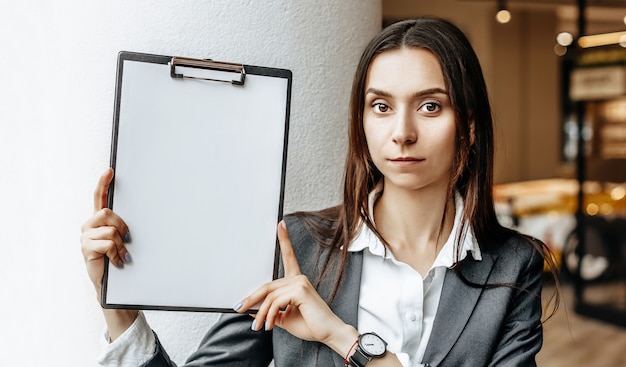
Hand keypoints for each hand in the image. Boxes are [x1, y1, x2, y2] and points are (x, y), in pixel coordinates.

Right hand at [80, 168, 130, 295]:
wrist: (111, 284)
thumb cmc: (117, 259)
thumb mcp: (121, 240)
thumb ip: (123, 227)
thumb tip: (135, 222)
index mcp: (99, 221)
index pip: (99, 197)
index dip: (103, 183)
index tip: (110, 170)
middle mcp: (90, 225)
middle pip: (107, 212)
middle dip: (121, 225)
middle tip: (127, 240)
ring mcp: (86, 236)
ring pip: (110, 230)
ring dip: (120, 244)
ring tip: (121, 255)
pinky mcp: (86, 248)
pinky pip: (107, 244)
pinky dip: (116, 253)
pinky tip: (116, 261)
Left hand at [235, 221, 357, 353]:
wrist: (328, 334)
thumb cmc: (310, 325)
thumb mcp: (283, 318)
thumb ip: (270, 311)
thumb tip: (250, 308)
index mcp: (296, 281)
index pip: (288, 257)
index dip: (284, 239)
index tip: (280, 224)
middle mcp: (298, 278)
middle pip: (267, 285)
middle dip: (251, 298)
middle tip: (239, 308)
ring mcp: (300, 282)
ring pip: (269, 296)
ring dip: (261, 313)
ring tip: (259, 326)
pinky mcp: (300, 290)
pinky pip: (276, 301)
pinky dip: (269, 314)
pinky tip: (270, 324)